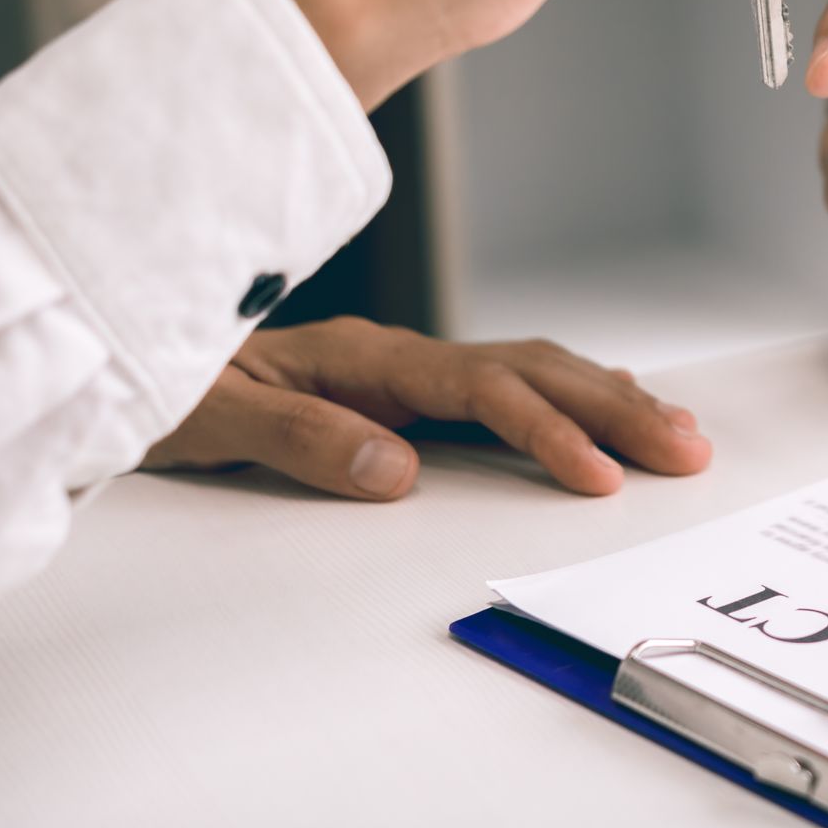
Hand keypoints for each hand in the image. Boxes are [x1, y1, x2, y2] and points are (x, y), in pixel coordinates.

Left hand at [143, 318, 710, 498]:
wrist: (139, 352)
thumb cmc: (173, 389)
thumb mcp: (213, 421)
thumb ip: (303, 441)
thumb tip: (399, 471)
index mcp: (368, 358)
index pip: (483, 389)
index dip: (549, 430)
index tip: (601, 475)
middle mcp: (404, 354)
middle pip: (535, 369)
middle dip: (618, 408)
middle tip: (688, 449)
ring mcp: (414, 367)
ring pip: (536, 368)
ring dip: (612, 397)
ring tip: (678, 431)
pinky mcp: (414, 387)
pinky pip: (517, 380)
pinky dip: (577, 393)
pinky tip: (611, 406)